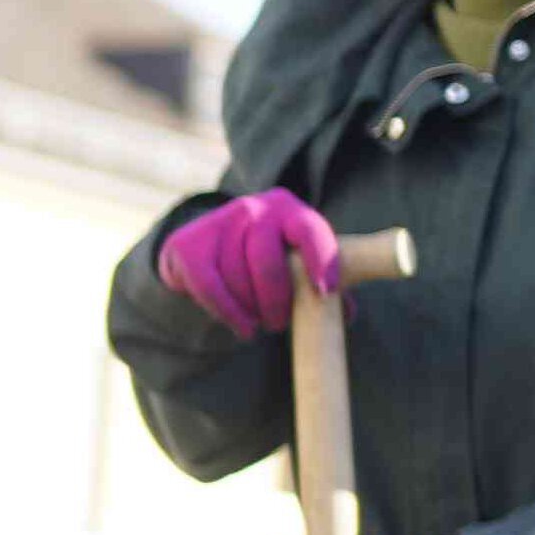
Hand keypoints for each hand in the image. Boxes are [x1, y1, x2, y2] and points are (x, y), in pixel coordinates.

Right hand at [151, 189, 341, 336]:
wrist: (203, 247)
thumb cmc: (262, 258)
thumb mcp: (293, 260)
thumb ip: (319, 282)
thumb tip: (346, 314)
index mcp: (287, 208)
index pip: (310, 230)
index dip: (321, 261)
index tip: (325, 292)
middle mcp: (253, 207)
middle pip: (268, 262)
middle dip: (277, 301)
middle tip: (279, 324)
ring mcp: (218, 222)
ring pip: (238, 279)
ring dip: (251, 310)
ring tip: (258, 322)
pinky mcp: (188, 244)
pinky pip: (211, 288)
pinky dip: (228, 313)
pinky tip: (242, 327)